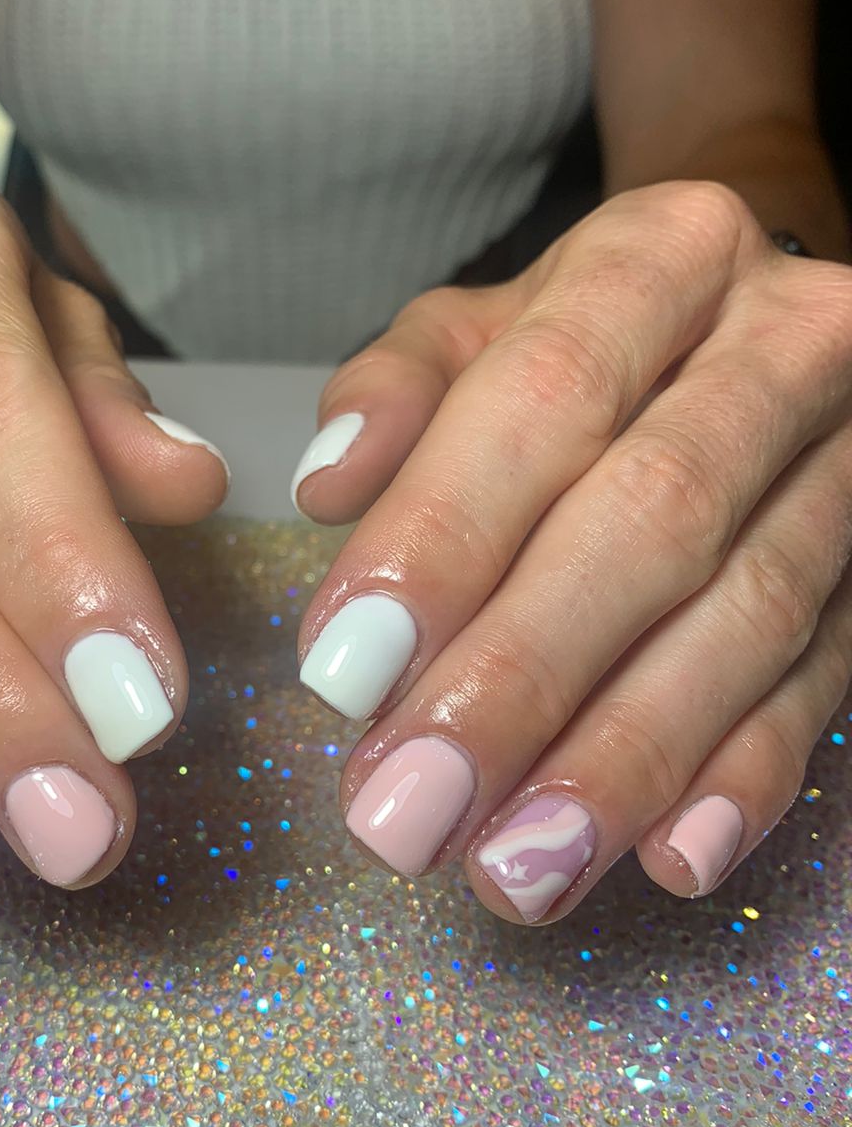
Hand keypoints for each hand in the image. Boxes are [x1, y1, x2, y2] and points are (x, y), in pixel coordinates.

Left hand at [293, 182, 851, 922]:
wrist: (763, 326)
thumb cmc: (588, 345)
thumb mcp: (481, 331)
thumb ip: (396, 393)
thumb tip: (325, 484)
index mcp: (662, 257)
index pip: (546, 397)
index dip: (443, 538)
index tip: (341, 672)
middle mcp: (787, 343)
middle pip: (655, 518)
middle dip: (521, 678)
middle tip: (407, 813)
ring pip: (750, 616)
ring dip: (624, 758)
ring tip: (514, 869)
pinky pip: (830, 679)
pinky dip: (748, 775)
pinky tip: (670, 857)